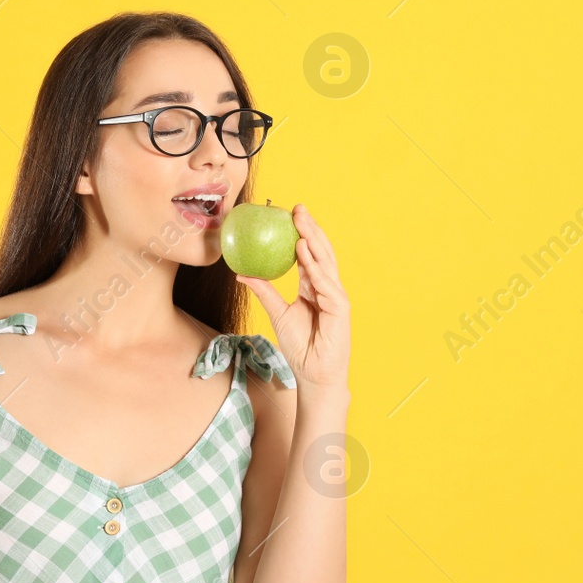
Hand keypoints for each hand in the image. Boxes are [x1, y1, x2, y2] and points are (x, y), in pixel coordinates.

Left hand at [233, 203, 350, 389]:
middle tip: (297, 208)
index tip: (290, 214)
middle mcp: (326, 287)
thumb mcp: (277, 314)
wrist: (314, 374)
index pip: (308, 255)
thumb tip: (242, 274)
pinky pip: (326, 284)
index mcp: (313, 287)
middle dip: (310, 229)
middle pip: (319, 252)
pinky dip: (315, 268)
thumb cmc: (299, 346)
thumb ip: (264, 292)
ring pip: (325, 262)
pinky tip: (305, 253)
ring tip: (301, 222)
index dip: (301, 233)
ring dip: (314, 241)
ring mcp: (335, 296)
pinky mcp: (340, 308)